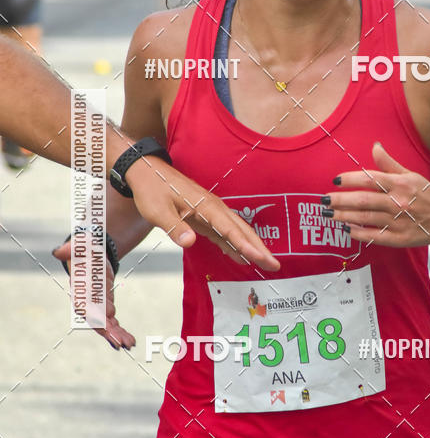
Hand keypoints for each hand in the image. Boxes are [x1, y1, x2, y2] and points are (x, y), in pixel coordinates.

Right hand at [51, 241, 135, 349]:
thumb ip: (73, 247)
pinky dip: (120, 332)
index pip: (85, 302)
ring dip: (117, 335)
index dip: (96, 310)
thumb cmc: (85, 248)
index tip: (109, 316)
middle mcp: (86, 299)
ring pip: (105, 324)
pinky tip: (129, 341)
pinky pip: (112, 323)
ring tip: (130, 344)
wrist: (92, 253)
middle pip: (95, 318)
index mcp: (80, 286)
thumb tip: (59, 251)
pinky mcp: (105, 307)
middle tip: (121, 342)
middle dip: (108, 331)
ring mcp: (95, 305)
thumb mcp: (81, 244)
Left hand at [125, 157, 280, 271]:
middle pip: (242, 230)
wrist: (147, 172)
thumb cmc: (151, 190)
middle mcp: (214, 208)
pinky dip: (235, 245)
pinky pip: (225, 233)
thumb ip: (174, 226)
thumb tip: (189, 242)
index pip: (230, 229)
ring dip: (252, 247)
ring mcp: (211, 212)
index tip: (260, 258)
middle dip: (259, 248)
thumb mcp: (157, 210)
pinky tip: (241, 257)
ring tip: (266, 263)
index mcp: (205, 206)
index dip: (246, 245)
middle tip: (274, 265)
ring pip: (237, 231)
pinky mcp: (206, 216)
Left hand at [325, 142, 429, 247]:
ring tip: (329, 213)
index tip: (335, 181)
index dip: (350, 179)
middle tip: (323, 200)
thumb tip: (375, 146)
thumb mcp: (410, 175)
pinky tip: (346, 229)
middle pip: (363, 200)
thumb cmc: (427, 194)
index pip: (370, 180)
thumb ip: (389, 163)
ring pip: (365, 218)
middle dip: (340, 200)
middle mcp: (398, 203)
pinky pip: (375, 237)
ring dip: (344, 216)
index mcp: (400, 184)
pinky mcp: (400, 239)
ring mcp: (399, 222)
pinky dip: (359, 233)